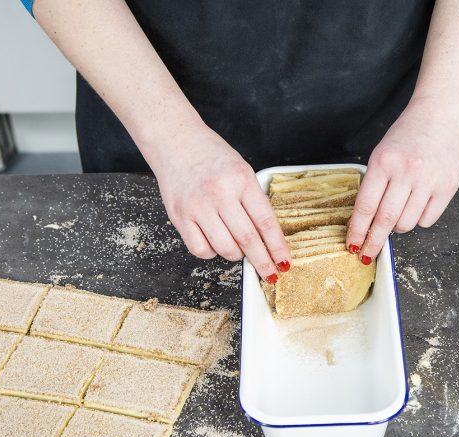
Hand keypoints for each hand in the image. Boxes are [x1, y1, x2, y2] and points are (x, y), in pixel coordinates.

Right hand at [151, 123, 290, 282]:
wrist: (174, 141)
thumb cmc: (210, 156)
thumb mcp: (241, 170)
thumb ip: (253, 200)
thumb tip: (268, 236)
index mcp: (241, 179)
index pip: (265, 221)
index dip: (277, 247)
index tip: (285, 262)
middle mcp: (219, 193)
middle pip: (248, 240)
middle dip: (262, 262)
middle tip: (270, 274)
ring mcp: (197, 206)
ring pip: (225, 248)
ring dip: (236, 255)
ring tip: (237, 247)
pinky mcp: (179, 216)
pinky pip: (200, 250)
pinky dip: (211, 253)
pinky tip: (214, 241)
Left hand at [346, 97, 458, 263]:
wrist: (441, 114)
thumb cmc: (408, 135)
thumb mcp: (382, 154)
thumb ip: (373, 186)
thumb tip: (362, 222)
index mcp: (384, 161)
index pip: (365, 206)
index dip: (357, 231)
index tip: (353, 245)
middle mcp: (407, 171)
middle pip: (385, 220)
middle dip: (373, 242)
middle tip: (367, 255)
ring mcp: (429, 180)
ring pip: (406, 224)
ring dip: (397, 228)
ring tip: (396, 215)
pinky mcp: (448, 187)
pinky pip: (427, 220)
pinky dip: (418, 219)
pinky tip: (416, 205)